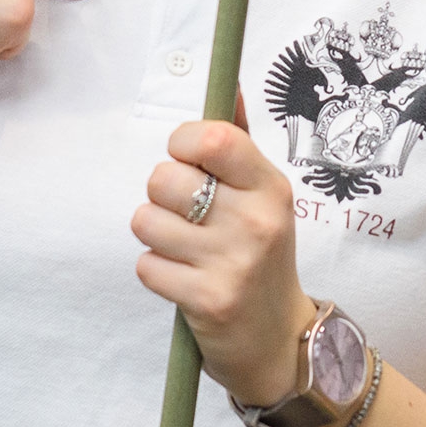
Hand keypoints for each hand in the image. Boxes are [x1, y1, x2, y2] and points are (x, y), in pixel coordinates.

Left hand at [132, 95, 318, 406]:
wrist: (279, 341)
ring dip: (155, 236)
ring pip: (146, 221)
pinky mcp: (208, 300)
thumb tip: (228, 85)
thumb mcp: (263, 197)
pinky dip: (157, 273)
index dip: (182, 144)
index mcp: (270, 186)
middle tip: (189, 218)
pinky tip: (185, 280)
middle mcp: (257, 221)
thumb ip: (238, 143)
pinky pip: (146, 265)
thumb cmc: (261, 256)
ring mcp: (233, 262)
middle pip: (164, 178)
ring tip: (186, 250)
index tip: (188, 161)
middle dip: (162, 197)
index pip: (210, 137)